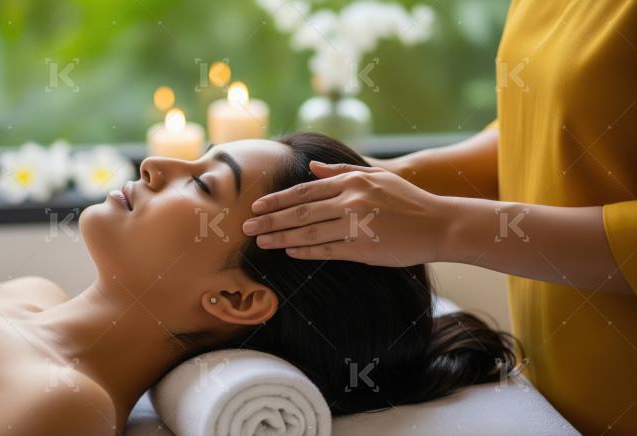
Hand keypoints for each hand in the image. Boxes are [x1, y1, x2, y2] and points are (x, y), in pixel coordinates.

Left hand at [242, 161, 454, 266]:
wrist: (438, 224)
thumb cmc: (406, 199)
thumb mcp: (375, 177)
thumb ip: (341, 171)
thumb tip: (311, 167)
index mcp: (350, 182)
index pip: (305, 191)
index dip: (278, 199)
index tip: (257, 205)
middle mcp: (350, 201)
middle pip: (300, 212)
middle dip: (270, 219)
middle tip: (247, 226)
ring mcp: (356, 225)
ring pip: (309, 232)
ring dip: (282, 237)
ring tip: (261, 241)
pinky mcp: (363, 248)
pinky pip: (328, 251)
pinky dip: (306, 251)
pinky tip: (289, 252)